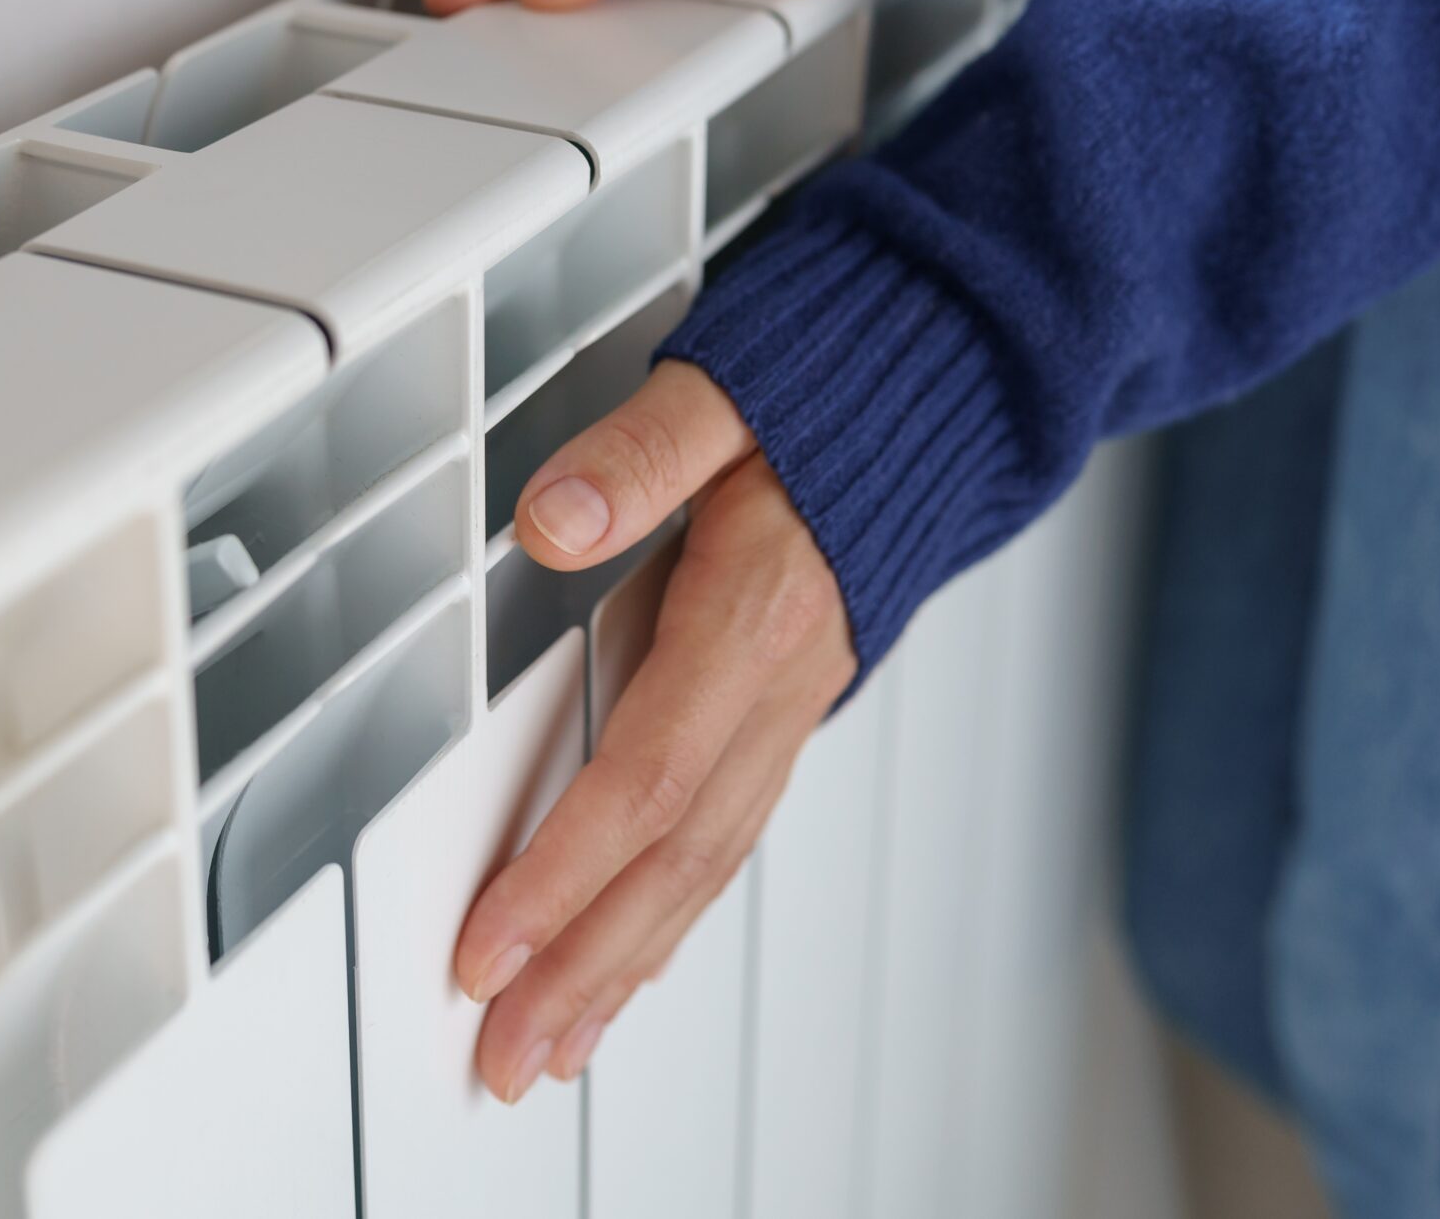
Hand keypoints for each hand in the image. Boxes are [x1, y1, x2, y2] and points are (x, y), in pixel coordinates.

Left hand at [456, 361, 856, 1101]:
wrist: (946, 386)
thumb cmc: (832, 385)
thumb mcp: (726, 386)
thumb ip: (641, 450)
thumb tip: (554, 516)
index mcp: (758, 615)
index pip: (651, 778)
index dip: (566, 873)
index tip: (492, 947)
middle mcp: (782, 683)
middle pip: (676, 858)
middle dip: (585, 968)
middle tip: (505, 1053)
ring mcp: (793, 708)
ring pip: (708, 866)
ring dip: (626, 967)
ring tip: (555, 1045)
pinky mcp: (790, 712)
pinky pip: (731, 839)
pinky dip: (674, 916)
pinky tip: (634, 960)